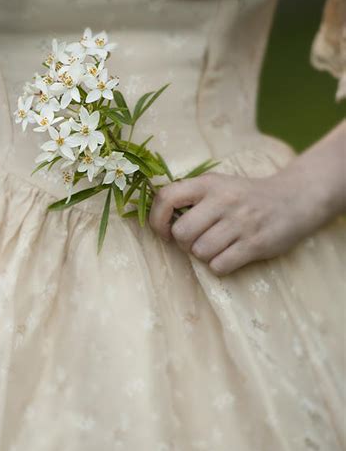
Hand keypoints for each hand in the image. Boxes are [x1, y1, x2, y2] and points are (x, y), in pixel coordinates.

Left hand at [149, 167, 331, 275]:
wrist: (294, 199)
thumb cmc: (247, 197)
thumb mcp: (219, 185)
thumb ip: (191, 197)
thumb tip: (158, 220)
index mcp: (208, 184)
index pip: (166, 198)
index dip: (157, 220)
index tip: (164, 231)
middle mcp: (223, 200)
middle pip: (182, 234)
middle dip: (184, 244)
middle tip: (197, 241)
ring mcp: (240, 222)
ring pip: (200, 252)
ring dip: (204, 256)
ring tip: (217, 247)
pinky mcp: (254, 244)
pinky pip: (219, 266)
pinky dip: (220, 266)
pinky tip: (230, 256)